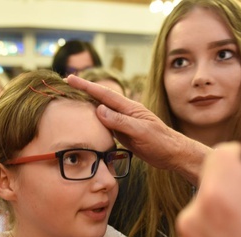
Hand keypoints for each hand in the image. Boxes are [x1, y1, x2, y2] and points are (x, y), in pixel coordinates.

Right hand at [66, 75, 209, 185]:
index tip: (71, 79)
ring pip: (102, 111)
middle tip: (66, 84)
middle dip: (84, 90)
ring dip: (87, 104)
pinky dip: (94, 120)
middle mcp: (125, 112)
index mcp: (129, 107)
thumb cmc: (161, 142)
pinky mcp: (124, 133)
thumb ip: (120, 121)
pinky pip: (105, 124)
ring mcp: (124, 122)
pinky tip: (88, 121)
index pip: (104, 94)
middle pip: (100, 98)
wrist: (173, 154)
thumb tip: (99, 109)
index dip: (86, 86)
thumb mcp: (140, 131)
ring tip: (72, 100)